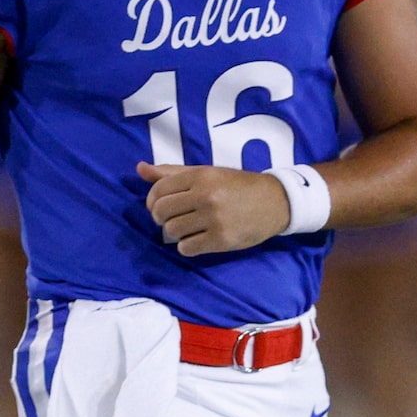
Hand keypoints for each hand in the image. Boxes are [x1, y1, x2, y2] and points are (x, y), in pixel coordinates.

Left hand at [137, 162, 289, 256]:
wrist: (276, 202)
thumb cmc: (236, 186)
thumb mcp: (206, 173)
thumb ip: (172, 172)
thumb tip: (140, 168)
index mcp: (201, 176)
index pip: (158, 191)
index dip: (153, 201)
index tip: (161, 206)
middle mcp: (206, 196)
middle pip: (161, 212)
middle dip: (162, 218)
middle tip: (175, 218)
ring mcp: (214, 219)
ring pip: (171, 231)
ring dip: (176, 232)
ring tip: (190, 227)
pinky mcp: (221, 239)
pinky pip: (186, 248)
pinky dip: (188, 246)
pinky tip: (199, 239)